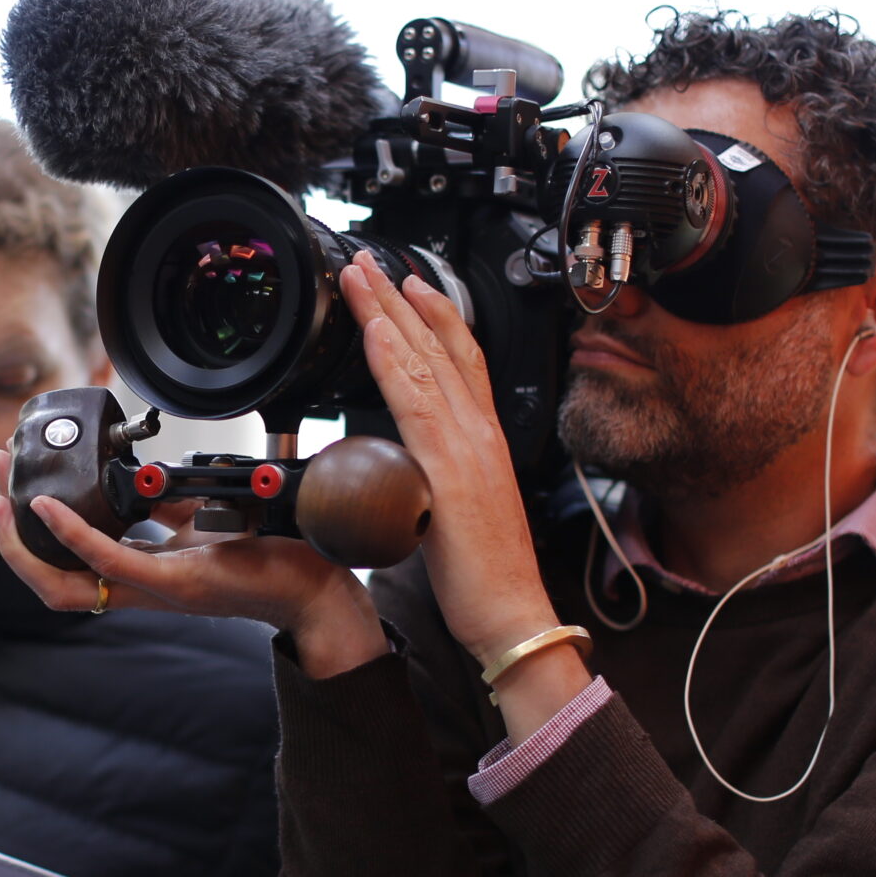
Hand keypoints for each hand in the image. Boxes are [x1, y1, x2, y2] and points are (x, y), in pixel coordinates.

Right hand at [0, 448, 387, 675]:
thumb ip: (163, 507)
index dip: (28, 539)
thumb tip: (134, 478)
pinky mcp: (174, 583)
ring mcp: (152, 590)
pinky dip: (71, 534)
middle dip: (8, 536)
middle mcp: (138, 591)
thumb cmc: (268, 557)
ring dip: (24, 539)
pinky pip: (108, 560)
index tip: (9, 492)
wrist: (316, 586)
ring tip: (3, 498)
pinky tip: (49, 508)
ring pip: (62, 581)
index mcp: (141, 578)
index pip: (66, 570)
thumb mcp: (202, 523)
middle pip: (47, 581)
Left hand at [338, 257, 580, 651]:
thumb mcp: (458, 513)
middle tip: (371, 261)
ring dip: (389, 313)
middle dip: (403, 298)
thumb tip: (404, 473)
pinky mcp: (450, 470)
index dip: (436, 317)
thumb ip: (435, 481)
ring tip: (362, 277)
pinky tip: (376, 332)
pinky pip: (416, 402)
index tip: (409, 285)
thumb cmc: (486, 577)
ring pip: (426, 361)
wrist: (513, 615)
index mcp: (486, 441)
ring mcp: (469, 447)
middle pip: (441, 347)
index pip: (462, 361)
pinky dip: (395, 361)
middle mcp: (482, 434)